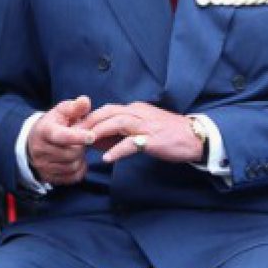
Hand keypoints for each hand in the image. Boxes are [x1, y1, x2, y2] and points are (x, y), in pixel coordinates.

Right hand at [27, 96, 95, 184]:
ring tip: (79, 148)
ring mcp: (42, 165)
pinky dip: (79, 169)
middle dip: (82, 146)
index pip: (61, 136)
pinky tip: (77, 160)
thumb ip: (75, 107)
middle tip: (84, 139)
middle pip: (71, 153)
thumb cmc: (55, 123)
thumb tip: (85, 101)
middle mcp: (40, 150)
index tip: (92, 136)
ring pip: (72, 166)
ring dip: (81, 158)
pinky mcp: (48, 177)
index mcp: (44, 131)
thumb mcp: (63, 111)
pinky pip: (71, 177)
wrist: (36, 140)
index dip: (78, 137)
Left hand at [79, 102, 204, 163]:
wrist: (194, 137)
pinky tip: (107, 158)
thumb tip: (98, 139)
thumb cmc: (168, 134)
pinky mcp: (153, 139)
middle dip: (89, 122)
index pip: (107, 109)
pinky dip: (117, 150)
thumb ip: (122, 132)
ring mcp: (146, 125)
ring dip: (99, 132)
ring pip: (117, 122)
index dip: (89, 117)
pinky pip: (131, 143)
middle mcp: (139, 113)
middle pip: (108, 112)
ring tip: (85, 143)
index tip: (74, 128)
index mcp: (136, 109)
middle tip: (73, 135)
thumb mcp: (143, 129)